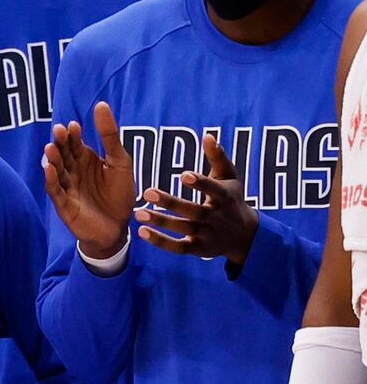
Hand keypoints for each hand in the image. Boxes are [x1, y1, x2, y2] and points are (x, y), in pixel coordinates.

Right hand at [41, 101, 136, 259]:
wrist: (118, 227)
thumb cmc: (119, 194)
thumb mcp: (119, 161)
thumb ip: (110, 135)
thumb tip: (101, 105)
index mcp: (86, 160)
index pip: (75, 143)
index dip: (73, 135)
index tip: (73, 125)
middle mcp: (74, 172)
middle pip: (63, 155)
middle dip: (60, 144)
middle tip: (58, 132)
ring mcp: (68, 188)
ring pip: (57, 171)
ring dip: (52, 160)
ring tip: (50, 148)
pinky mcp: (64, 205)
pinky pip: (56, 191)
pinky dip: (52, 181)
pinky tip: (49, 170)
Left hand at [134, 133, 258, 266]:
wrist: (244, 235)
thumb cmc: (233, 199)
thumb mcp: (230, 177)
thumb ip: (218, 157)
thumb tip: (207, 135)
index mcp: (225, 196)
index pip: (213, 189)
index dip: (200, 183)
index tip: (183, 175)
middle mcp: (216, 216)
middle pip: (193, 210)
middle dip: (171, 202)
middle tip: (147, 191)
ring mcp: (207, 234)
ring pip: (182, 228)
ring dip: (160, 221)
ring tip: (138, 213)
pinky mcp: (198, 249)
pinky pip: (177, 247)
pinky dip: (160, 241)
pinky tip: (142, 232)